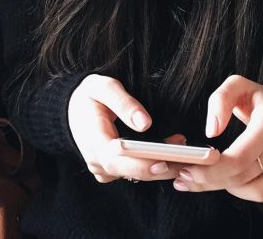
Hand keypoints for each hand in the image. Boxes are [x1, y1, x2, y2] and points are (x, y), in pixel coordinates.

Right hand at [68, 73, 185, 182]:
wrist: (71, 107)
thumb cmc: (89, 95)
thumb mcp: (103, 87)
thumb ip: (123, 103)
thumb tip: (145, 123)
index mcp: (93, 142)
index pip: (118, 160)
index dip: (143, 164)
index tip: (166, 161)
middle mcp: (98, 162)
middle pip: (132, 172)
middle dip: (163, 166)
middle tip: (191, 158)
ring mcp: (105, 169)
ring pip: (136, 174)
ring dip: (162, 165)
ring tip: (190, 153)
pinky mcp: (113, 170)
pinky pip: (135, 172)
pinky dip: (154, 164)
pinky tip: (174, 153)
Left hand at [172, 74, 262, 202]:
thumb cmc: (260, 99)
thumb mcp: (237, 85)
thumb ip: (220, 100)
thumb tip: (212, 131)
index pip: (239, 158)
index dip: (211, 169)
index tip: (189, 169)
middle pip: (243, 177)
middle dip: (210, 180)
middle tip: (186, 178)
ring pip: (255, 191)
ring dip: (228, 187)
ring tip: (210, 177)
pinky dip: (246, 189)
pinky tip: (233, 178)